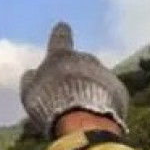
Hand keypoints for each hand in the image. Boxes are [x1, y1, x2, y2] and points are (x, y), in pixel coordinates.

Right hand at [19, 22, 128, 138]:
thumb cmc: (50, 105)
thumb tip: (32, 73)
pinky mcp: (119, 89)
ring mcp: (105, 72)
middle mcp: (85, 58)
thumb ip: (31, 80)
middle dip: (76, 74)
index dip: (60, 33)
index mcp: (61, 56)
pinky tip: (96, 114)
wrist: (84, 122)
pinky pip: (109, 92)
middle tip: (68, 95)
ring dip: (90, 88)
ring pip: (96, 77)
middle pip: (80, 62)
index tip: (62, 27)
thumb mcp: (30, 93)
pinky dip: (104, 100)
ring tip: (82, 109)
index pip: (60, 37)